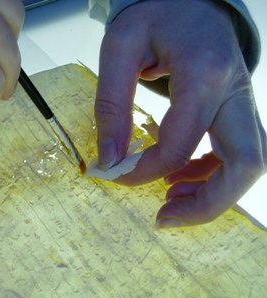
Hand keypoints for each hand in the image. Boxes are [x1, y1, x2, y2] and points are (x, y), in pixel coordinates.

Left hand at [95, 0, 266, 226]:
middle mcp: (235, 90)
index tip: (117, 176)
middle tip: (164, 217)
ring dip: (213, 193)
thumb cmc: (154, 15)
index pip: (180, 141)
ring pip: (249, 163)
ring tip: (169, 199)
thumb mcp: (120, 49)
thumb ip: (113, 105)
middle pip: (246, 163)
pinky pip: (238, 152)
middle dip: (207, 203)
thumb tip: (109, 161)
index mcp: (204, 72)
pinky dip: (211, 174)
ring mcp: (242, 100)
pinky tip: (179, 176)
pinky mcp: (236, 107)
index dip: (146, 170)